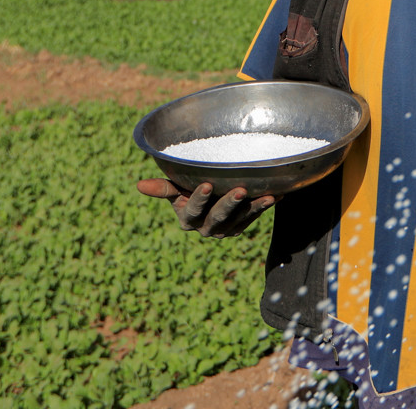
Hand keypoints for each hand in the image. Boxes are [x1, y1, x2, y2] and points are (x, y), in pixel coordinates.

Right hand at [136, 179, 276, 237]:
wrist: (208, 198)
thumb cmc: (186, 189)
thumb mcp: (175, 189)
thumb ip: (162, 188)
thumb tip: (138, 185)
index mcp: (187, 219)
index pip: (192, 211)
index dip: (199, 199)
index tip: (207, 184)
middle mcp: (206, 228)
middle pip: (218, 217)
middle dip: (229, 204)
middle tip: (240, 190)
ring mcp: (225, 229)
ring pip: (239, 219)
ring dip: (253, 207)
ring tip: (266, 196)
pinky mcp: (241, 226)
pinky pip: (254, 217)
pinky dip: (265, 206)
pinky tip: (277, 195)